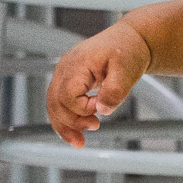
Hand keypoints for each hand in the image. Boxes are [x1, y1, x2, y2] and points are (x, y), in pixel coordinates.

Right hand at [46, 23, 149, 149]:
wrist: (129, 40)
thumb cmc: (128, 51)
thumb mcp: (128, 70)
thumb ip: (115, 90)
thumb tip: (101, 109)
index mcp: (77, 64)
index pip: (68, 95)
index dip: (83, 108)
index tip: (102, 106)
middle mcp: (65, 68)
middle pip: (56, 102)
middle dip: (72, 121)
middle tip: (95, 126)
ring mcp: (64, 74)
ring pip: (53, 105)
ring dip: (64, 126)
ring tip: (79, 142)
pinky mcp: (68, 80)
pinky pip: (59, 103)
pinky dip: (65, 119)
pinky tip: (74, 133)